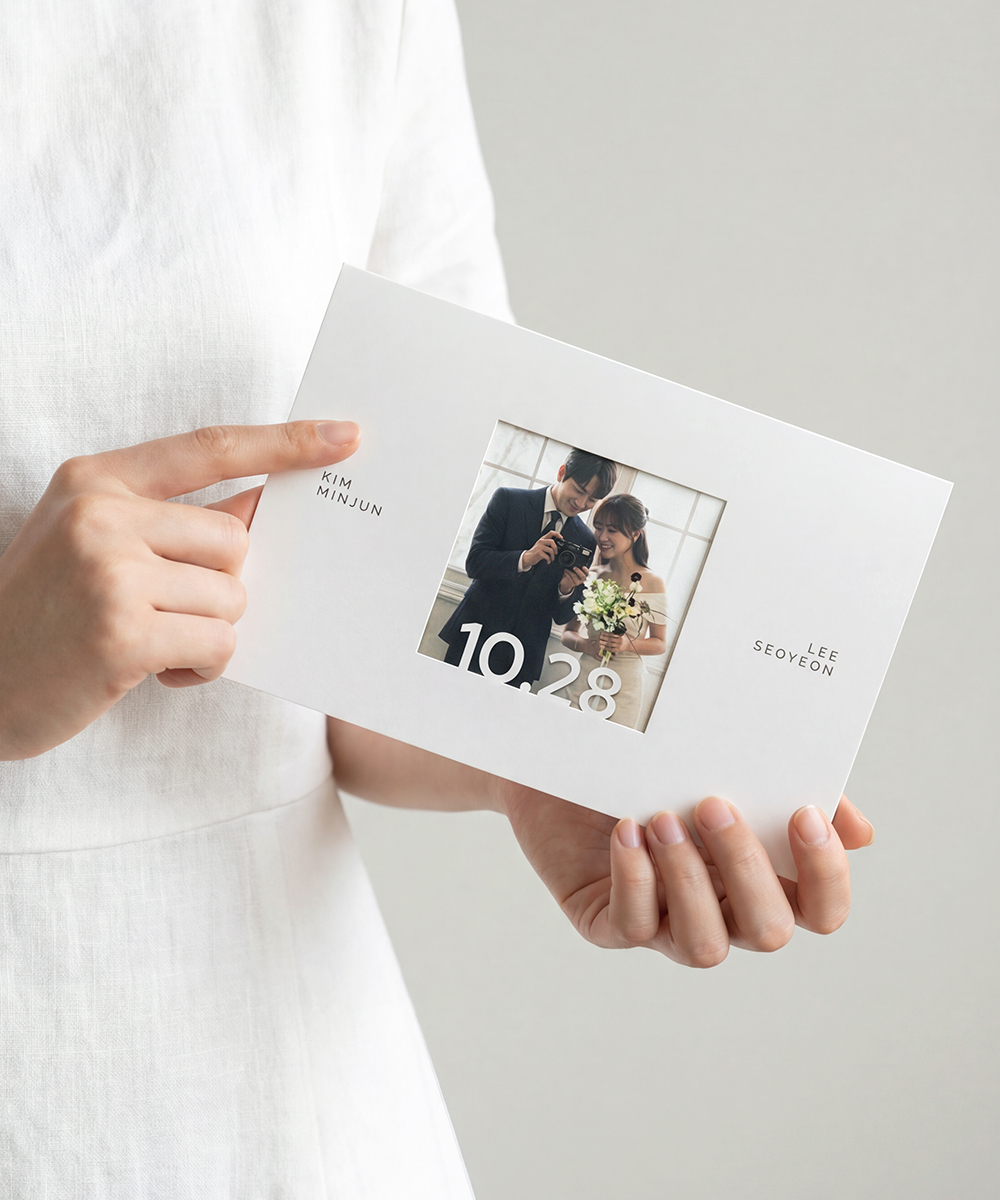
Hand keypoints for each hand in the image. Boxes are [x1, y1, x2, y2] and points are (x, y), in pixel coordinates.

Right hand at [0, 420, 359, 759]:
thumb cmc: (46, 613)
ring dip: (209, 632)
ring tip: (154, 644)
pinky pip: (219, 644)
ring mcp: (109, 573)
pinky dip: (203, 666)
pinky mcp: (122, 635)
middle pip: (236, 539)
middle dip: (221, 586)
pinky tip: (157, 671)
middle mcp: (101, 515)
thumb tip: (262, 506)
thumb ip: (171, 520)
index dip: (284, 443)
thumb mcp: (93, 542)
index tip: (345, 436)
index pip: (209, 448)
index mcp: (96, 480)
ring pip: (233, 596)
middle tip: (171, 612)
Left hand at [496, 782, 873, 966]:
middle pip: (769, 931)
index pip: (821, 909)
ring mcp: (666, 923)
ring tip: (661, 818)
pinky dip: (635, 880)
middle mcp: (722, 910)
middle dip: (747, 870)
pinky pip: (632, 926)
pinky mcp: (609, 922)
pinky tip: (626, 832)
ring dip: (688, 880)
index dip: (826, 876)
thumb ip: (787, 787)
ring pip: (704, 946)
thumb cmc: (654, 760)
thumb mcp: (721, 760)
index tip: (805, 814)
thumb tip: (859, 831)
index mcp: (762, 874)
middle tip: (713, 804)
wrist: (568, 751)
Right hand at [522, 529, 561, 568]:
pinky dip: (549, 560)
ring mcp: (539, 547)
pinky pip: (547, 556)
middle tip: (556, 553)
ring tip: (551, 559)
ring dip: (553, 556)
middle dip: (556, 548)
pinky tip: (548, 561)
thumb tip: (557, 547)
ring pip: (551, 550)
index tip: (561, 537)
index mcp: (543, 539)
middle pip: (552, 542)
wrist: (528, 557)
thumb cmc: (536, 552)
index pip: (551, 533)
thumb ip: (547, 544)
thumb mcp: (541, 545)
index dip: (557, 534)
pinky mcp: (538, 552)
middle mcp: (541, 541)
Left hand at [558, 564, 588, 594]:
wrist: (568, 581)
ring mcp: (578, 582)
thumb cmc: (573, 573)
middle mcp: (583, 579)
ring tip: (566, 569)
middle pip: (583, 576)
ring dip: (570, 572)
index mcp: (585, 574)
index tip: (583, 566)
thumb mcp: (576, 570)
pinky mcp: (573, 584)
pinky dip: (567, 574)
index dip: (585, 570)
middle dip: (578, 571)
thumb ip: (578, 567)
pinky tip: (565, 572)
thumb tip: (576, 563)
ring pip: (575, 577)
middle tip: (574, 567)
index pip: (587, 572)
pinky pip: (570, 579)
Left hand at [598, 630, 623, 655]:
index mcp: (620, 636)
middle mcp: (619, 641)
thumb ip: (615, 632)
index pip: (611, 634)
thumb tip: (607, 631)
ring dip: (603, 643)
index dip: (606, 634)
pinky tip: (602, 647)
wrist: (629, 644)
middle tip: (599, 637)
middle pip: (610, 639)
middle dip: (603, 638)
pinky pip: (611, 649)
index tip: (601, 633)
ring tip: (599, 642)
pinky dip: (606, 648)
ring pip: (610, 644)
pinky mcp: (618, 650)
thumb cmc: (623, 638)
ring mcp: (618, 646)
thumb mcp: (621, 633)